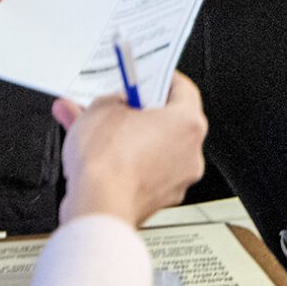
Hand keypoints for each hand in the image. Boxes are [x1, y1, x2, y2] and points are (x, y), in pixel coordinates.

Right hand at [50, 75, 208, 224]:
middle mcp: (191, 152)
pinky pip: (145, 171)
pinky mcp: (161, 199)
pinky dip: (126, 163)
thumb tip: (114, 103)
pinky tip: (99, 158)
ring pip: (154, 149)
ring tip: (95, 131)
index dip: (160, 79)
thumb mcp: (101, 108)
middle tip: (117, 105)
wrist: (98, 208)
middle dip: (138, 112)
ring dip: (128, 138)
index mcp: (187, 122)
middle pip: (167, 122)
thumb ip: (113, 99)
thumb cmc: (107, 163)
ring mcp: (178, 179)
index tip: (145, 77)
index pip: (183, 89)